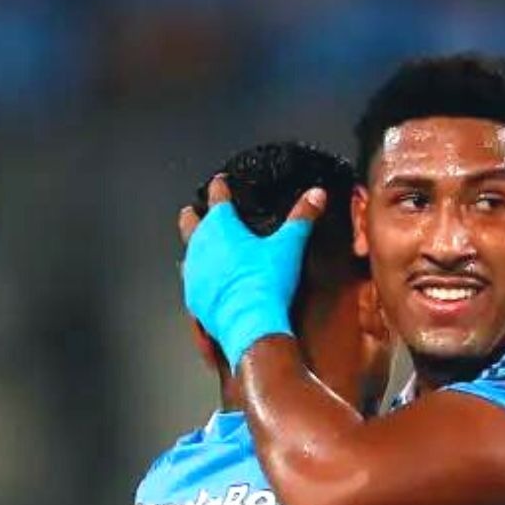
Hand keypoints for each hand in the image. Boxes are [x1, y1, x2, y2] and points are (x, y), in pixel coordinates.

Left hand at [179, 176, 325, 368]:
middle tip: (195, 209)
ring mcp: (194, 273)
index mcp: (221, 227)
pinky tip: (209, 282)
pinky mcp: (195, 298)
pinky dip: (200, 278)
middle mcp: (201, 246)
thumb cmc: (264, 285)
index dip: (220, 186)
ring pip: (188, 253)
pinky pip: (192, 283)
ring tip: (202, 248)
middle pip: (190, 222)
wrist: (250, 323)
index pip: (217, 197)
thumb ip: (303, 217)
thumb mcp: (289, 245)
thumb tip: (316, 195)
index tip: (220, 181)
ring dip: (195, 248)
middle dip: (194, 214)